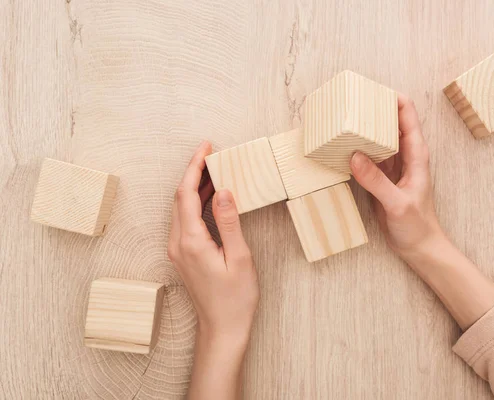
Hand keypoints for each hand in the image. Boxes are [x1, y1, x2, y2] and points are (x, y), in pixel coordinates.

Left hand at [168, 142, 258, 345]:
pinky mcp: (182, 255)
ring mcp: (177, 250)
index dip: (194, 167)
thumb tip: (223, 191)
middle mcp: (177, 243)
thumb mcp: (239, 257)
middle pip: (179, 197)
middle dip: (193, 172)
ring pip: (179, 208)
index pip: (186, 194)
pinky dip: (194, 203)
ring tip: (213, 170)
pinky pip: (184, 220)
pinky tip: (209, 197)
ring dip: (193, 186)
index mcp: (191, 242)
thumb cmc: (235, 299)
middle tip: (211, 153)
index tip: (206, 147)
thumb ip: (229, 222)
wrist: (222, 329)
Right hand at [351, 94, 443, 263]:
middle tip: (352, 101)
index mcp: (416, 154)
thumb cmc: (417, 226)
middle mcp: (404, 156)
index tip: (373, 91)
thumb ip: (376, 181)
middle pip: (390, 122)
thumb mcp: (397, 203)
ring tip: (344, 118)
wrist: (419, 247)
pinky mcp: (380, 179)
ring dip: (364, 128)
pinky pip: (368, 157)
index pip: (407, 115)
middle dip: (374, 109)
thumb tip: (354, 156)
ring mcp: (392, 167)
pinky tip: (343, 146)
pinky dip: (357, 149)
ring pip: (378, 138)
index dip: (392, 99)